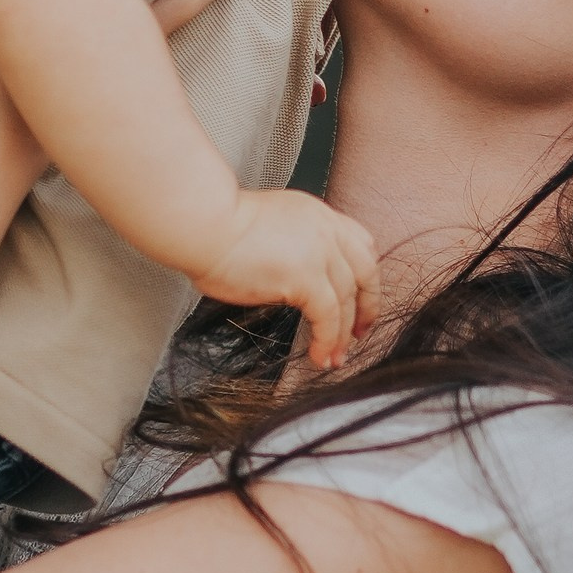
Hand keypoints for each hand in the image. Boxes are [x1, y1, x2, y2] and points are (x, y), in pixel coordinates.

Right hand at [195, 187, 383, 372]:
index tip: (359, 299)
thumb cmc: (216, 229)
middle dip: (367, 306)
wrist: (204, 225)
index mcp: (317, 215)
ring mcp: (319, 252)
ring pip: (347, 300)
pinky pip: (328, 317)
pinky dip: (327, 341)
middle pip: (365, 272)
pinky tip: (319, 356)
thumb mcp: (268, 226)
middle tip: (359, 333)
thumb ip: (290, 246)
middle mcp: (326, 230)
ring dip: (343, 334)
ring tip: (335, 358)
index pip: (359, 244)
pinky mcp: (306, 277)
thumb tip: (289, 278)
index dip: (364, 276)